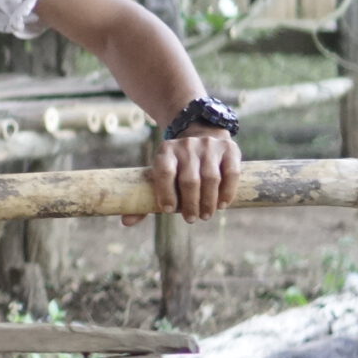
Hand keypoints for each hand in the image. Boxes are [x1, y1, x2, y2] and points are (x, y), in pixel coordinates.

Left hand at [126, 128, 240, 225]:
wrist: (201, 136)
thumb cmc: (176, 167)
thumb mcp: (159, 176)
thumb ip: (145, 199)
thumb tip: (126, 221)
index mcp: (165, 151)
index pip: (164, 172)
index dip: (166, 193)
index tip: (169, 211)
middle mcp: (186, 146)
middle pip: (189, 179)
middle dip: (190, 204)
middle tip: (191, 219)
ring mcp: (209, 146)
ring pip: (211, 177)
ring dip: (208, 201)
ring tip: (205, 215)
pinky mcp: (229, 148)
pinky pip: (231, 173)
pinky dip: (227, 191)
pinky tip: (221, 204)